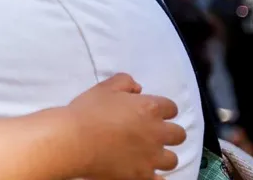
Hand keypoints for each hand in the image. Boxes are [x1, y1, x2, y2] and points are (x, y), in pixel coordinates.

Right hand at [68, 74, 185, 179]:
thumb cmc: (88, 111)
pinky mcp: (142, 176)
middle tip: (151, 133)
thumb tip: (137, 88)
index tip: (150, 112)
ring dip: (162, 156)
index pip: (171, 108)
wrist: (74, 140)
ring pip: (172, 159)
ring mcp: (151, 157)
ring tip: (147, 155)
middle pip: (178, 134)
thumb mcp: (104, 88)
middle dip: (168, 133)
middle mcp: (156, 133)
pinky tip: (146, 172)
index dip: (161, 109)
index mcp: (150, 108)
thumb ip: (125, 82)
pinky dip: (156, 177)